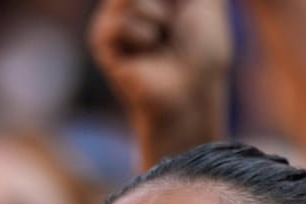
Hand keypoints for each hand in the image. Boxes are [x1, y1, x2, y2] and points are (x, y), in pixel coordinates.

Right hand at [89, 0, 232, 124]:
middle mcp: (126, 1)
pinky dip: (143, 35)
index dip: (165, 0)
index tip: (166, 20)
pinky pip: (118, 22)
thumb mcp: (205, 2)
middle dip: (166, 4)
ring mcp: (111, 19)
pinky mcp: (101, 42)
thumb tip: (168, 0)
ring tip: (163, 39)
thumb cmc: (203, 51)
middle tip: (173, 24)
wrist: (192, 92)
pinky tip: (149, 52)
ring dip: (158, 17)